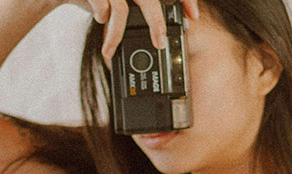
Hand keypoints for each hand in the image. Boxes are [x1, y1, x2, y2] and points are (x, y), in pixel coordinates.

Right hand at [55, 0, 199, 65]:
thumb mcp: (120, 4)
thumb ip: (138, 13)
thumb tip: (160, 38)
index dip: (184, 0)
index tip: (192, 18)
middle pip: (149, 0)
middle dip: (157, 22)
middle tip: (160, 44)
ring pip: (122, 9)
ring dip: (117, 34)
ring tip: (111, 51)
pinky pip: (103, 6)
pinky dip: (102, 17)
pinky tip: (99, 20)